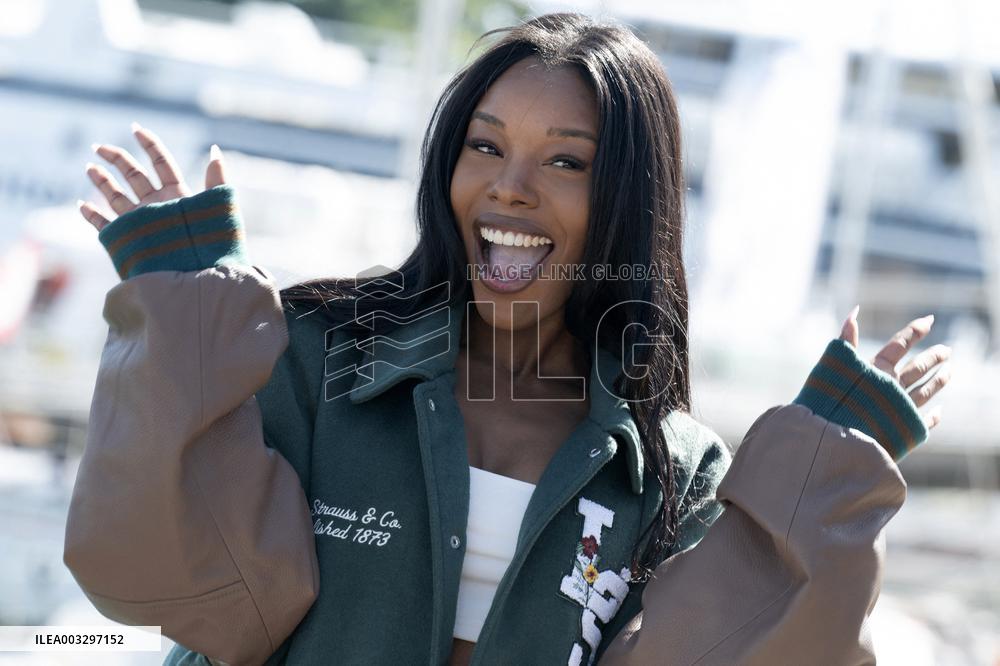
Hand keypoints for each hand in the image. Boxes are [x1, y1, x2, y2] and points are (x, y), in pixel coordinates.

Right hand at [78, 122, 227, 231]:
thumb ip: (217, 179)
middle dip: (117, 159)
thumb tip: (216, 149)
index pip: (162, 163)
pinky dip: (93, 216)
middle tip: (99, 147)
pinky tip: (82, 205)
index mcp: (179, 195)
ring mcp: (143, 223)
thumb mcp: (219, 208)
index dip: (149, 144)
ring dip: (102, 182)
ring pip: (118, 197)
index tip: (136, 128)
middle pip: (135, 176)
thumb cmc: (213, 246)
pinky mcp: (131, 241)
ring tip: (90, 167)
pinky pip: (107, 226)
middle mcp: (159, 206)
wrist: (199, 280)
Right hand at [840, 305, 951, 429]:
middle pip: (919, 367)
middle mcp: (894, 387)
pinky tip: (940, 411)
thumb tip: (855, 311)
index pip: (900, 343)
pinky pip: (924, 420)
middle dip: (934, 357)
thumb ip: (846, 339)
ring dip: (939, 381)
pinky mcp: (904, 429)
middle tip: (947, 351)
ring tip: (950, 372)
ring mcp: (902, 408)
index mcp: (877, 369)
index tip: (930, 320)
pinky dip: (934, 416)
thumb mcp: (834, 364)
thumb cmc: (827, 398)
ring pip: (926, 391)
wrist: (833, 438)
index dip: (915, 330)